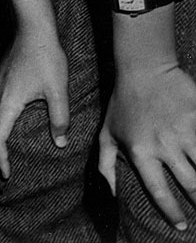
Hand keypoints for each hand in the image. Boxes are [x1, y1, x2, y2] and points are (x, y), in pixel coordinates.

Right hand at [0, 28, 69, 178]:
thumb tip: (59, 143)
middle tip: (0, 171)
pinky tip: (6, 123)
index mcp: (7, 104)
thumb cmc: (46, 58)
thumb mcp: (58, 91)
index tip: (6, 176)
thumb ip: (59, 119)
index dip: (0, 161)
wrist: (32, 28)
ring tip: (1, 152)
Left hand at [98, 64, 195, 230]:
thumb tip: (112, 192)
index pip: (158, 190)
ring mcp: (184, 131)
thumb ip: (106, 164)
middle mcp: (164, 145)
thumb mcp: (107, 132)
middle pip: (191, 185)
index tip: (180, 225)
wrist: (145, 68)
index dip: (171, 211)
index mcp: (140, 151)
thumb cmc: (124, 103)